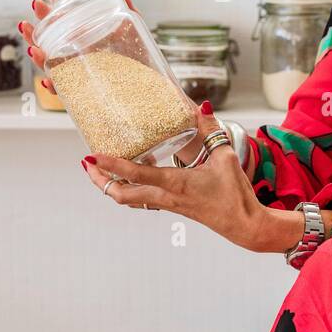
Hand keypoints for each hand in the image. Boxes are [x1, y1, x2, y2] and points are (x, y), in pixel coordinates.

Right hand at [18, 0, 136, 96]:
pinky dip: (55, 87)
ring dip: (39, 60)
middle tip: (25, 25)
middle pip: (48, 46)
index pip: (59, 25)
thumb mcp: (133, 28)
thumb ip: (124, 6)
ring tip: (34, 50)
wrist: (153, 87)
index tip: (39, 2)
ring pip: (52, 68)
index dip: (46, 15)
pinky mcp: (87, 95)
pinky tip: (48, 81)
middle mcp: (76, 58)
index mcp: (83, 40)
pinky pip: (66, 93)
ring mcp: (80, 76)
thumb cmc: (139, 58)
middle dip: (32, 36)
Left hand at [82, 101, 282, 252]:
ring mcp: (167, 204)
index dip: (112, 165)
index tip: (93, 155)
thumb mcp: (225, 157)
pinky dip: (131, 186)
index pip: (136, 175)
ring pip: (129, 198)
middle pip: (121, 194)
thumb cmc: (236, 194)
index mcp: (176, 184)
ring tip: (102, 167)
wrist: (244, 225)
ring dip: (112, 185)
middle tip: (88, 163)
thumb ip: (211, 130)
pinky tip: (136, 169)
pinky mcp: (171, 206)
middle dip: (100, 181)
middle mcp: (166, 197)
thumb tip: (201, 107)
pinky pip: (142, 198)